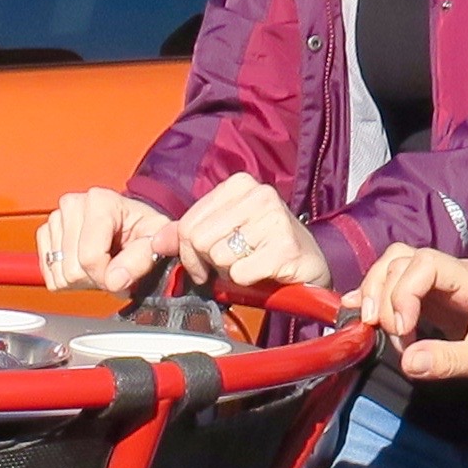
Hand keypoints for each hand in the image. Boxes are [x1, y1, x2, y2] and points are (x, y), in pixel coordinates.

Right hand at [38, 186, 186, 292]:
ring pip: (59, 273)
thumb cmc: (142, 229)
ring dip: (82, 279)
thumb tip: (114, 280)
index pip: (90, 257)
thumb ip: (141, 260)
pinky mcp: (45, 233)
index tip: (122, 276)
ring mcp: (56, 218)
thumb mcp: (155, 240)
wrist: (130, 225)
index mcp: (99, 201)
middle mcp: (73, 204)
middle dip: (94, 278)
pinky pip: (48, 272)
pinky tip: (83, 265)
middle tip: (112, 269)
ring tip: (100, 265)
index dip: (107, 277)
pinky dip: (66, 277)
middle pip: (72, 269)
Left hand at [175, 175, 330, 294]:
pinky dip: (247, 282)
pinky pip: (240, 273)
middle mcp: (258, 194)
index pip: (187, 222)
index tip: (204, 263)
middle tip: (229, 268)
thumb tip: (157, 240)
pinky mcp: (285, 246)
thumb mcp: (223, 235)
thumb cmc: (265, 250)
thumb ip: (188, 234)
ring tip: (251, 266)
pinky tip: (264, 273)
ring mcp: (274, 218)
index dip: (188, 252)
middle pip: (198, 240)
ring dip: (230, 272)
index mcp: (239, 184)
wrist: (310, 268)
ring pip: (219, 257)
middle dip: (207, 263)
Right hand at [352, 246, 467, 389]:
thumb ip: (451, 361)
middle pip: (401, 260)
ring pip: (394, 267)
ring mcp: (440, 284)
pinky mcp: (432, 299)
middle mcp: (453, 274)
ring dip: (376, 293)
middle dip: (383, 295)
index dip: (402, 293)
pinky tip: (356, 312)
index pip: (424, 263)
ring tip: (373, 327)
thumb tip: (408, 362)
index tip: (403, 330)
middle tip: (385, 334)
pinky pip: (397, 286)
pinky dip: (376, 297)